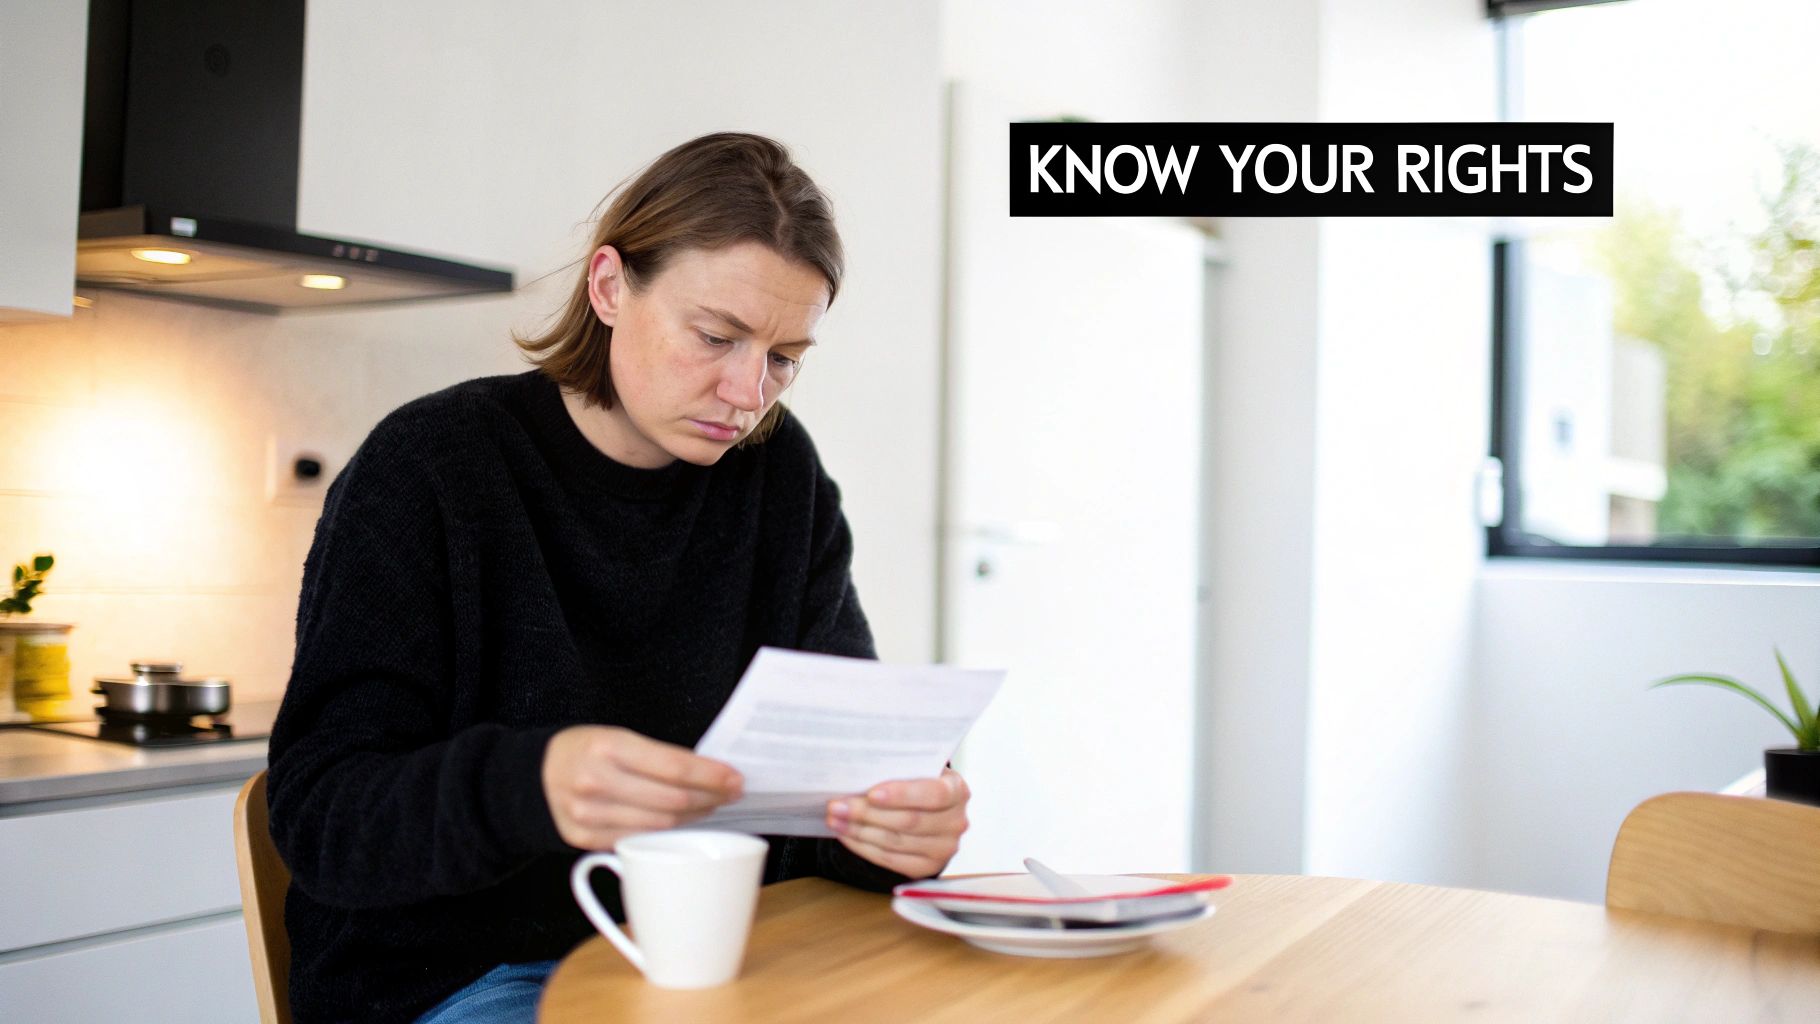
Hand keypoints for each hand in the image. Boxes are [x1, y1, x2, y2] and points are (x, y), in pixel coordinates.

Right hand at [542, 725, 743, 850]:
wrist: (534, 774)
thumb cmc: (585, 751)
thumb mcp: (616, 737)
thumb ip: (656, 755)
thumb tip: (708, 773)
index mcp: (607, 747)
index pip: (673, 766)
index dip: (710, 775)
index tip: (734, 777)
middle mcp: (596, 781)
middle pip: (671, 800)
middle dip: (710, 797)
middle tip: (731, 793)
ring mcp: (588, 814)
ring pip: (658, 825)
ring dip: (692, 818)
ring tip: (710, 807)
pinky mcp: (583, 839)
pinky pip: (636, 840)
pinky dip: (664, 834)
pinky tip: (679, 824)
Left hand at [826, 768, 969, 878]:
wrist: (927, 811)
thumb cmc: (916, 783)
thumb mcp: (916, 771)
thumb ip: (898, 770)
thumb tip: (856, 772)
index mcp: (957, 790)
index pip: (933, 794)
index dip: (902, 794)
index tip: (871, 793)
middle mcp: (956, 822)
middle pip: (909, 821)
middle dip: (868, 813)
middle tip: (837, 805)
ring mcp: (943, 849)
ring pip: (895, 841)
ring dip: (859, 830)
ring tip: (835, 818)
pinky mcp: (925, 868)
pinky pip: (889, 859)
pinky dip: (863, 846)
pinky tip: (845, 834)